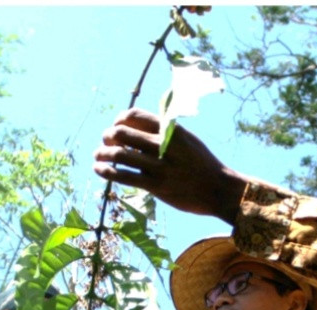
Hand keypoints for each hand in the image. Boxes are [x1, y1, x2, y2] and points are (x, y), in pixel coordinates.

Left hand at [93, 108, 247, 224]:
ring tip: (97, 156)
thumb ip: (165, 132)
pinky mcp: (155, 186)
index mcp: (170, 129)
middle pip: (122, 133)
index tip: (115, 125)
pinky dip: (107, 172)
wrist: (219, 189)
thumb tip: (138, 127)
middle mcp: (162, 145)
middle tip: (105, 141)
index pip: (135, 115)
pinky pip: (124, 177)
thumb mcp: (187, 139)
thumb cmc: (202, 163)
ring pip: (119, 155)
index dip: (119, 118)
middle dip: (108, 136)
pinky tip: (100, 170)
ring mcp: (158, 166)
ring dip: (102, 154)